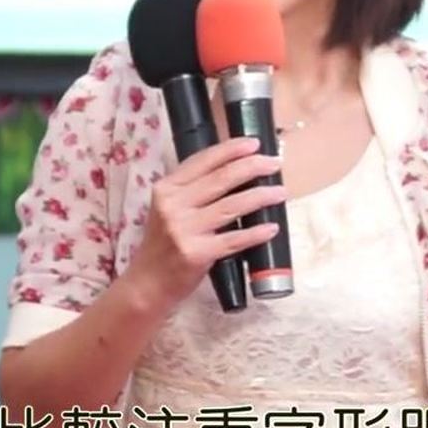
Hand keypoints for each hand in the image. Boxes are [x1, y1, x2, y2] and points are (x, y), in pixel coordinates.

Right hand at [124, 136, 284, 309]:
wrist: (146, 284)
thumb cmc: (162, 245)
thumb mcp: (168, 210)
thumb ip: (192, 191)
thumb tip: (234, 172)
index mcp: (167, 188)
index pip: (203, 160)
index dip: (231, 149)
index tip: (254, 143)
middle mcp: (173, 205)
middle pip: (221, 178)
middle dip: (253, 167)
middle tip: (275, 163)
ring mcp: (184, 229)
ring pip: (232, 206)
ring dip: (261, 196)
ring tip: (280, 192)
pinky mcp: (197, 254)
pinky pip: (234, 239)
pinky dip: (256, 233)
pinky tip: (271, 227)